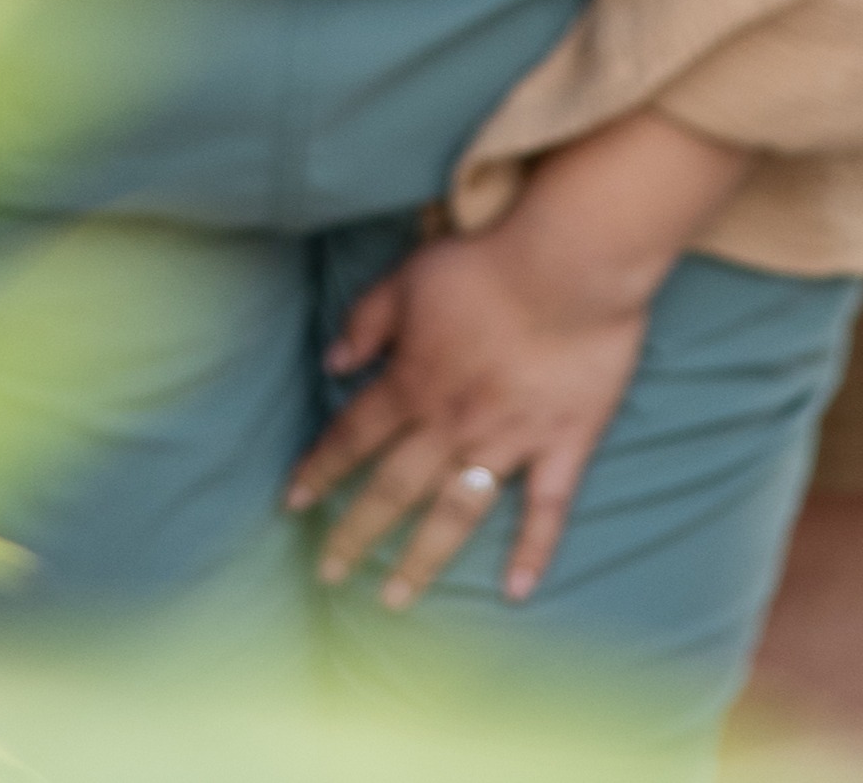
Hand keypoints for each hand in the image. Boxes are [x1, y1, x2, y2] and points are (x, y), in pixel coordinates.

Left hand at [284, 224, 651, 612]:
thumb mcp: (411, 275)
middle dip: (355, 533)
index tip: (291, 502)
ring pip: (455, 514)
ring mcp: (509, 441)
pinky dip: (532, 551)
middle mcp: (453, 425)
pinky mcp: (563, 444)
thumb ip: (369, 319)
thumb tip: (333, 362)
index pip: (353, 435)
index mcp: (414, 383)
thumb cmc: (489, 262)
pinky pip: (546, 508)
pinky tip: (516, 592)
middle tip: (328, 574)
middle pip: (394, 489)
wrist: (571, 263)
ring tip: (394, 600)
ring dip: (421, 560)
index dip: (320, 468)